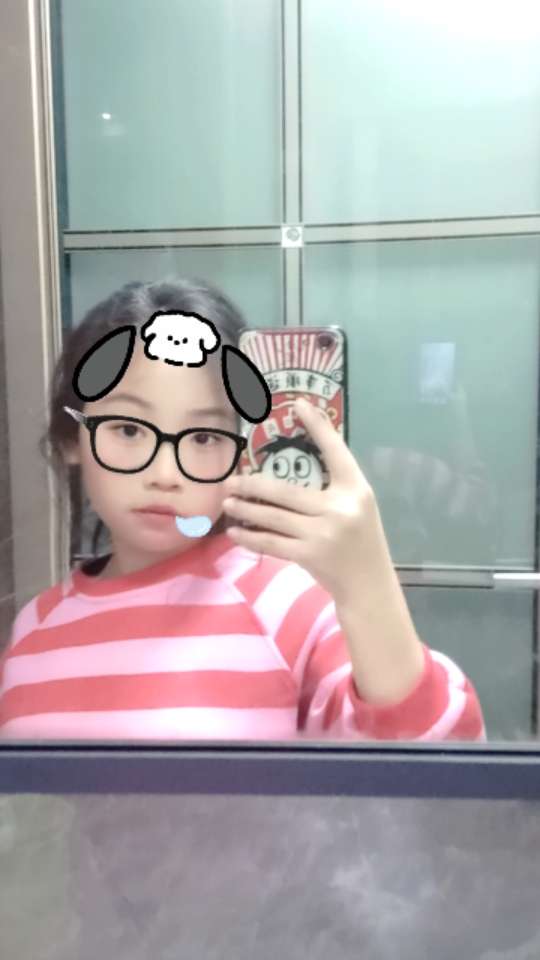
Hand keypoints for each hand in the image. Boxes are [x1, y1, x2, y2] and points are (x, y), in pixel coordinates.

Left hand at [221, 397, 393, 606]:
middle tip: (230, 480)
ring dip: (246, 509)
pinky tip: (235, 532)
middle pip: (285, 490)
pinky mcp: (309, 555)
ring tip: (228, 502)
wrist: (369, 583)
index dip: (317, 426)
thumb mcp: (358, 505)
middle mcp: (339, 508)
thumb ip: (334, 485)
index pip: (335, 451)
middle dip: (253, 485)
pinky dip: (250, 537)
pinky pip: (272, 543)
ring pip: (273, 516)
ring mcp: (323, 533)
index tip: (298, 403)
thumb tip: (294, 463)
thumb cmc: (361, 539)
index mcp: (355, 489)